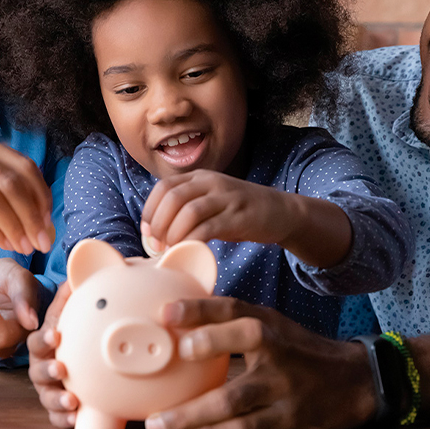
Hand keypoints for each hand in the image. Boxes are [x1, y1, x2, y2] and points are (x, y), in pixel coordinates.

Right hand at [0, 130, 53, 253]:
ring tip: (25, 247)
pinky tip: (3, 244)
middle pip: (13, 181)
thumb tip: (39, 217)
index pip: (23, 166)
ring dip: (16, 226)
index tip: (48, 223)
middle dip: (33, 215)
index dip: (41, 196)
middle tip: (42, 241)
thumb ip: (0, 191)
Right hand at [27, 281, 78, 428]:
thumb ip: (68, 296)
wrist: (62, 349)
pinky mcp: (57, 406)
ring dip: (58, 398)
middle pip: (38, 371)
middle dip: (49, 370)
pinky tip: (76, 419)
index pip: (38, 340)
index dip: (45, 338)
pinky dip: (64, 419)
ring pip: (46, 396)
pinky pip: (56, 416)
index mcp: (42, 343)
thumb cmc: (64, 329)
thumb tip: (75, 274)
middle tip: (62, 368)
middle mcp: (41, 366)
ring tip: (72, 400)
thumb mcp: (64, 312)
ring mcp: (48, 387)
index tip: (56, 335)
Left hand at [140, 170, 301, 252]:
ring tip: (170, 250)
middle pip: (172, 197)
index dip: (149, 210)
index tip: (147, 232)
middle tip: (156, 245)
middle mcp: (211, 182)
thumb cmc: (239, 212)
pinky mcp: (239, 216)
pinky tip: (190, 251)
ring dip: (173, 234)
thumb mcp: (211, 201)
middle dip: (158, 224)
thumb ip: (186, 208)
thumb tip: (154, 230)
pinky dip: (193, 241)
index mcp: (200, 177)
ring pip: (188, 211)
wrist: (281, 211)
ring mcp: (226, 198)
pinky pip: (208, 228)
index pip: (163, 187)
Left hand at [144, 297, 374, 428]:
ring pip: (235, 399)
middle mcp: (277, 349)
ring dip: (192, 414)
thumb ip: (232, 324)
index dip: (201, 307)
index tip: (167, 311)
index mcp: (269, 323)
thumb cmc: (298, 353)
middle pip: (245, 339)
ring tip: (157, 424)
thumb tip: (176, 323)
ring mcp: (283, 386)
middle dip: (208, 344)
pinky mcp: (286, 420)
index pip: (234, 308)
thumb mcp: (273, 327)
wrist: (354, 383)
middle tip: (173, 352)